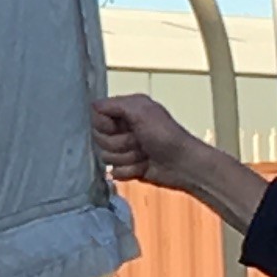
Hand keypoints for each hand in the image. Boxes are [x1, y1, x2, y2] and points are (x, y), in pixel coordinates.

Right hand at [91, 94, 267, 227]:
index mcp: (125, 111)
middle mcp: (122, 128)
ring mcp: (124, 149)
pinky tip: (144, 167)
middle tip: (139, 141)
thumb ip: (115, 105)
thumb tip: (93, 106)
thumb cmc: (165, 134)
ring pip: (106, 157)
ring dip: (128, 157)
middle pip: (99, 138)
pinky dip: (130, 171)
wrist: (183, 164)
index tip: (122, 126)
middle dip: (120, 143)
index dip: (106, 125)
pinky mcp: (127, 168)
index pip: (96, 117)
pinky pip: (114, 172)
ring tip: (145, 154)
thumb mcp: (141, 111)